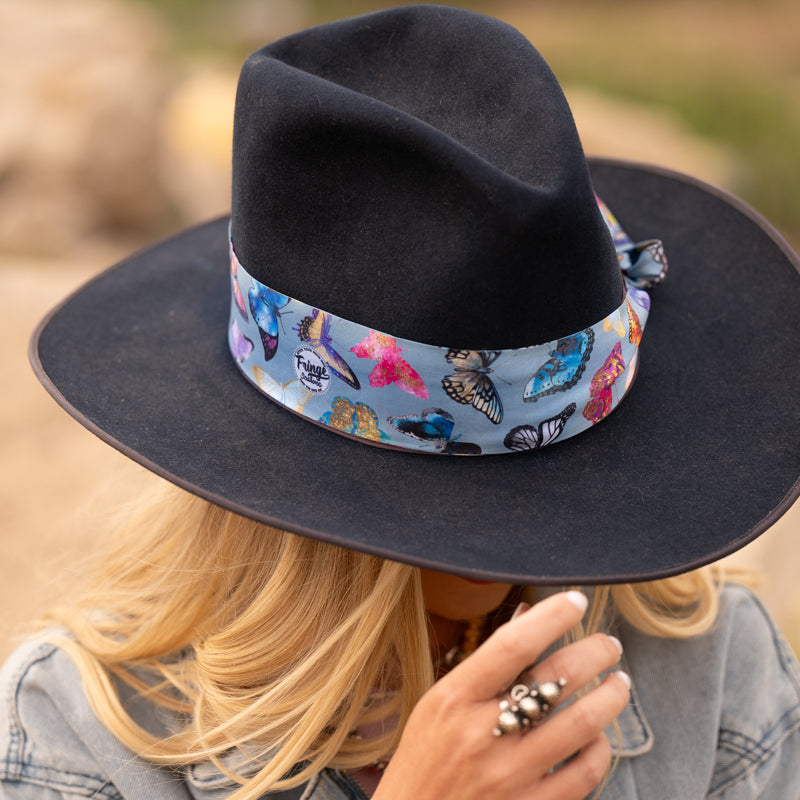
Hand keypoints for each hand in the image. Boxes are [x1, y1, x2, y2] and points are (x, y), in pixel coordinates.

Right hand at [373, 591, 629, 799]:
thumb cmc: (424, 759)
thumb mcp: (440, 705)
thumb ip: (485, 666)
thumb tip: (527, 620)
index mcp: (454, 699)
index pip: (512, 645)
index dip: (550, 617)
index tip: (576, 601)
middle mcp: (482, 733)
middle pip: (556, 679)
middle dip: (594, 653)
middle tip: (610, 644)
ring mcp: (509, 775)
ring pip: (582, 724)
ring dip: (611, 696)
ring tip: (619, 682)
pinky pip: (585, 773)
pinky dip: (600, 748)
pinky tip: (600, 736)